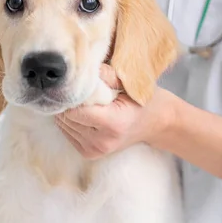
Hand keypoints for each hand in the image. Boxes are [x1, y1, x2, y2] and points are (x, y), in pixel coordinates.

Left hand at [55, 64, 175, 158]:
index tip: (78, 83)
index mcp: (113, 123)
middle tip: (81, 91)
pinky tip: (85, 114)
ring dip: (68, 112)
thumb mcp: (130, 82)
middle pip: (66, 119)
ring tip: (85, 102)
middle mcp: (102, 141)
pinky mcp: (90, 154)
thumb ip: (106, 75)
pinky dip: (71, 122)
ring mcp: (95, 150)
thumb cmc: (144, 99)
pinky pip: (67, 134)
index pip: (75, 110)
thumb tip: (83, 68)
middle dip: (69, 103)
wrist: (157, 124)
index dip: (72, 95)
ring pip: (63, 126)